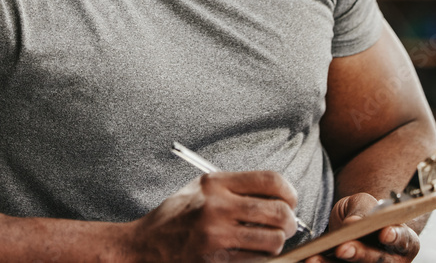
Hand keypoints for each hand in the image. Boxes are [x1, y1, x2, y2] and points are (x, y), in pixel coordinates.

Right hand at [126, 170, 300, 261]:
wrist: (146, 245)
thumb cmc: (176, 217)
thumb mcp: (200, 189)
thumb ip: (235, 187)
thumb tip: (277, 195)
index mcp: (215, 183)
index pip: (270, 180)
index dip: (289, 191)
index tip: (290, 200)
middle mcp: (217, 206)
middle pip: (278, 211)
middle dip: (290, 220)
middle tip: (287, 224)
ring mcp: (217, 235)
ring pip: (274, 239)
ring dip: (278, 242)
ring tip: (269, 241)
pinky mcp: (217, 260)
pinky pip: (258, 260)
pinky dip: (263, 258)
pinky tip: (253, 253)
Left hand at [304, 194, 419, 262]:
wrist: (351, 225)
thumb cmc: (362, 212)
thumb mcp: (363, 203)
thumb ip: (362, 210)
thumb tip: (353, 223)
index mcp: (404, 240)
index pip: (403, 240)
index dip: (395, 237)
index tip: (384, 233)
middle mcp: (393, 262)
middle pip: (379, 261)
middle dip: (360, 254)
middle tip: (342, 247)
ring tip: (314, 258)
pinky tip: (310, 260)